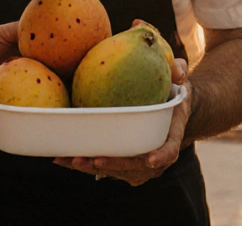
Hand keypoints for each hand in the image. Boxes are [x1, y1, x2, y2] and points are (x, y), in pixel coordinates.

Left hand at [54, 58, 191, 185]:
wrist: (168, 115)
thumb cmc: (172, 94)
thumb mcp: (178, 80)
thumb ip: (179, 70)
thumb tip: (176, 70)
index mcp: (171, 135)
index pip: (170, 149)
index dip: (161, 156)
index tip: (149, 159)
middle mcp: (156, 156)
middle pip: (135, 167)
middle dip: (115, 165)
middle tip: (96, 160)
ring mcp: (139, 165)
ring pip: (116, 172)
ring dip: (93, 168)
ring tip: (71, 160)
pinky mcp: (123, 165)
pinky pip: (104, 169)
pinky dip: (85, 165)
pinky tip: (63, 159)